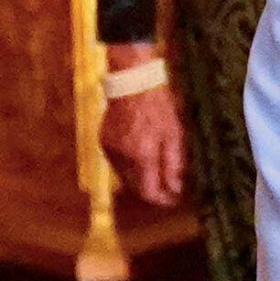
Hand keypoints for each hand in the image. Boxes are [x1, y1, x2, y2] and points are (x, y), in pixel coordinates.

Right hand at [100, 84, 187, 205]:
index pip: (148, 191)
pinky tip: (143, 155)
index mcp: (141, 155)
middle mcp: (122, 156)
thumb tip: (175, 188)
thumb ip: (174, 164)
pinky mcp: (104, 141)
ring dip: (141, 178)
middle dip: (153, 189)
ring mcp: (110, 148)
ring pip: (126, 175)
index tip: (174, 199)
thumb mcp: (174, 133)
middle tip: (170, 186)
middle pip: (136, 186)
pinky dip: (131, 164)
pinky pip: (118, 162)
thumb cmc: (158, 104)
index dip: (162, 199)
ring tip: (158, 170)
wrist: (133, 80)